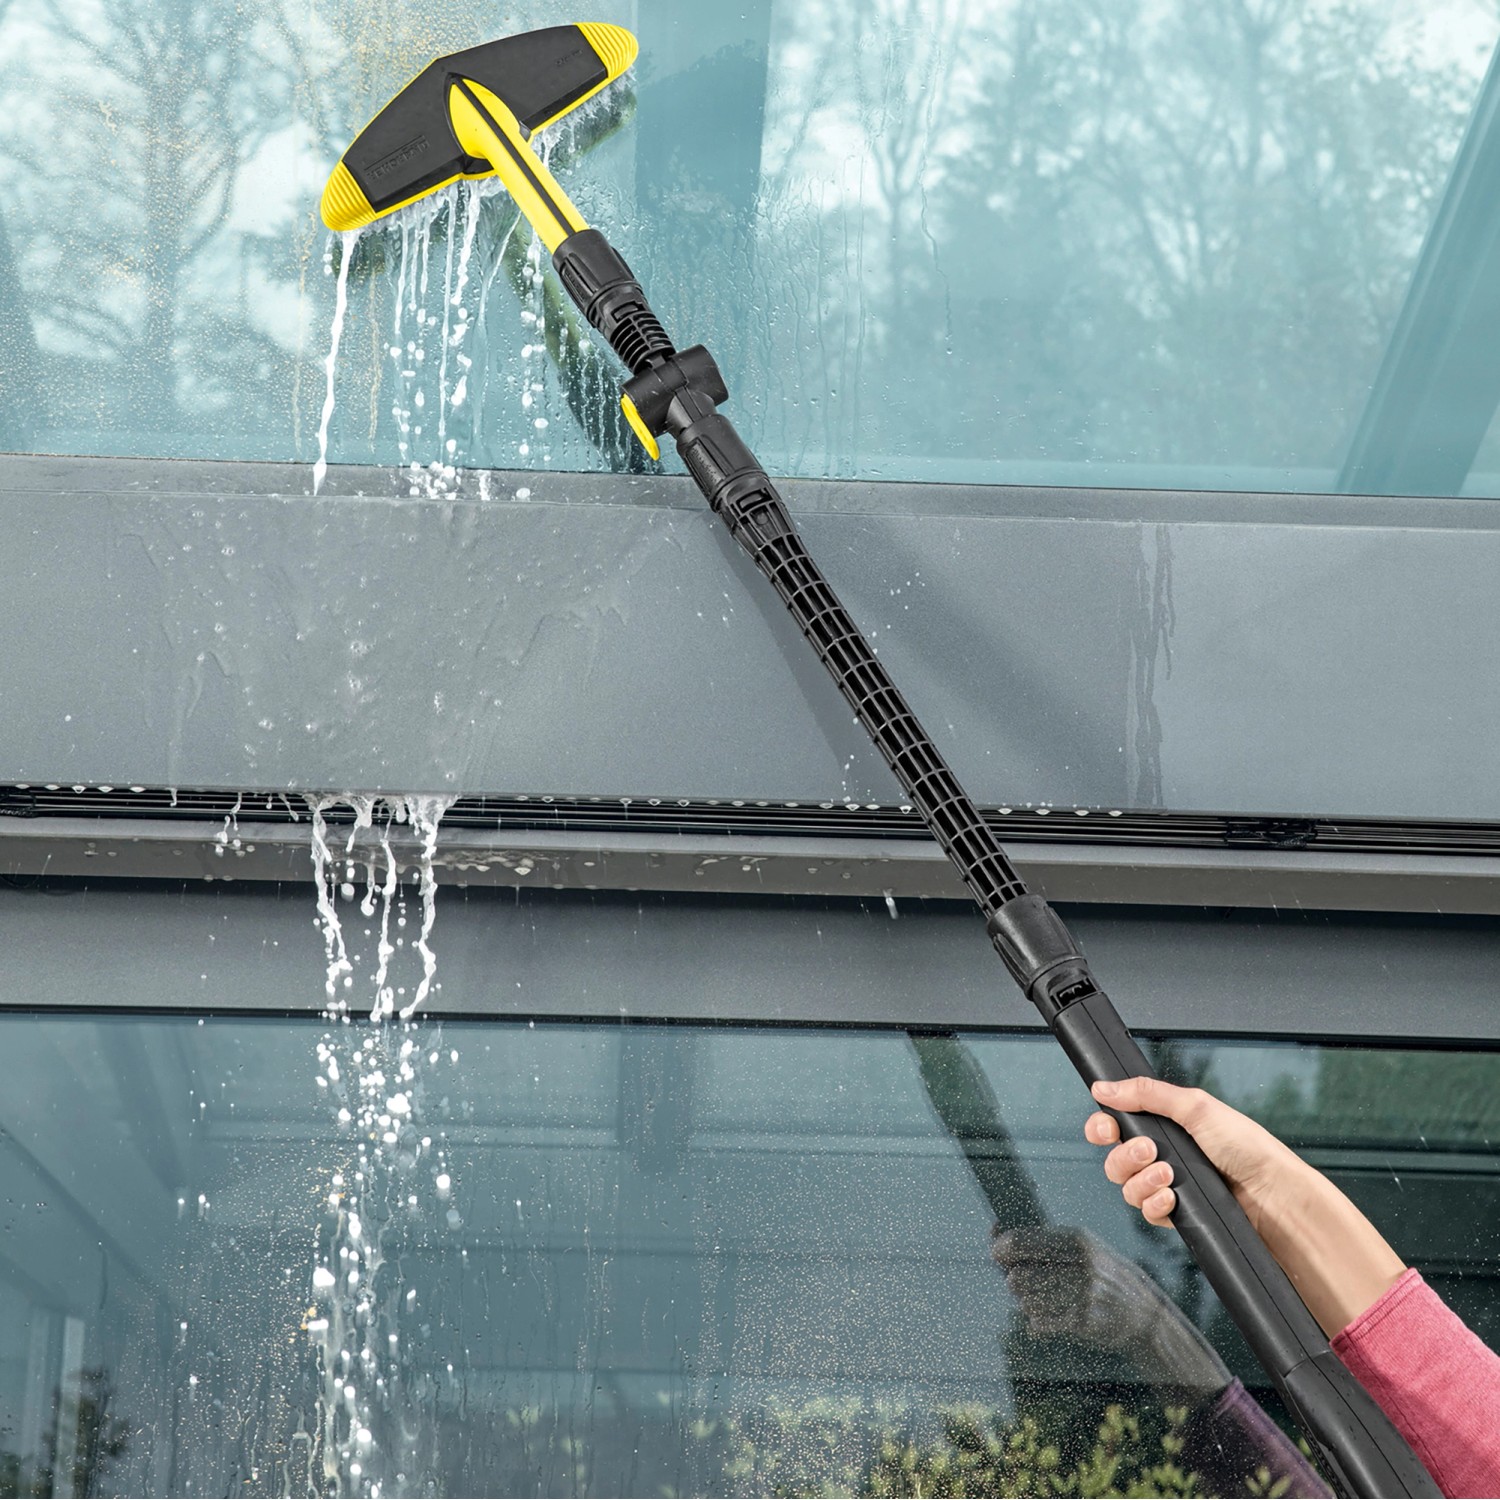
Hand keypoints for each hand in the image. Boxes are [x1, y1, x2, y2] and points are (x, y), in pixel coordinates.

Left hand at [992, 1223, 1229, 1397]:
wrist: (1141, 1310)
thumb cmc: (1098, 1271)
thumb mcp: (1078, 1246)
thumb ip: (1039, 1239)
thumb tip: (994, 1229)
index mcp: (1076, 1240)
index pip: (1021, 1242)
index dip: (1001, 1247)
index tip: (997, 1252)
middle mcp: (1080, 1265)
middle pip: (1019, 1275)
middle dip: (1013, 1279)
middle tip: (1018, 1280)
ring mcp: (1083, 1295)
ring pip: (1026, 1301)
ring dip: (1026, 1301)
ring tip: (1038, 1299)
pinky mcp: (1083, 1323)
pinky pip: (1038, 1323)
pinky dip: (1036, 1322)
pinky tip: (1045, 1316)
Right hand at [1086, 1076, 1309, 1234]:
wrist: (1273, 1195)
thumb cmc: (1247, 1147)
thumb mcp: (1196, 1107)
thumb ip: (1147, 1094)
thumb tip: (1104, 1087)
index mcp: (1165, 1124)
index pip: (1116, 1124)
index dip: (1103, 1127)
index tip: (1106, 1129)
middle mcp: (1163, 1154)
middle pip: (1114, 1159)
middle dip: (1124, 1155)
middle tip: (1148, 1151)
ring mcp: (1167, 1185)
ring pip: (1127, 1187)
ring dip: (1142, 1180)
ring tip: (1169, 1175)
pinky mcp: (1176, 1213)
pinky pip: (1145, 1211)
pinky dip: (1155, 1204)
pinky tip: (1172, 1198)